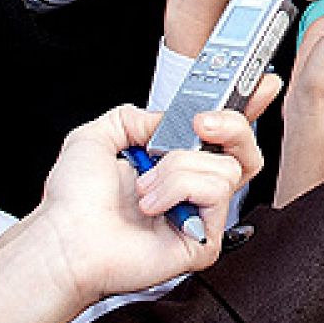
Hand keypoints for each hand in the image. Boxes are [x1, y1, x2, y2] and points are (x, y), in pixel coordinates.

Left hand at [31, 95, 273, 308]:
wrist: (63, 239)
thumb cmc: (73, 203)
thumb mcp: (98, 135)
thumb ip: (137, 115)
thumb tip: (168, 120)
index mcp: (172, 165)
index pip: (223, 135)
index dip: (248, 107)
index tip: (260, 83)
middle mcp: (191, 190)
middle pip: (245, 149)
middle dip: (233, 124)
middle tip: (199, 123)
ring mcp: (200, 215)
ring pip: (227, 167)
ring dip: (178, 168)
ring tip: (146, 188)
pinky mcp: (204, 240)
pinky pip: (215, 192)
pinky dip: (178, 189)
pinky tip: (153, 207)